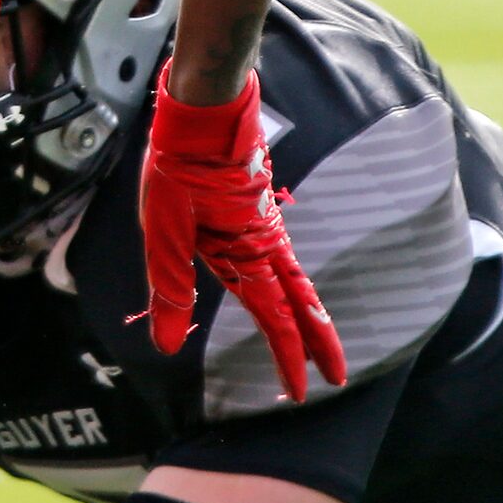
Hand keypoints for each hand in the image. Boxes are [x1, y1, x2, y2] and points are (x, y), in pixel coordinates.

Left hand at [138, 62, 345, 401]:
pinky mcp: (257, 204)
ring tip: (317, 337)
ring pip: (295, 276)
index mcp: (246, 255)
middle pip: (301, 301)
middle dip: (319, 341)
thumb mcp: (163, 231)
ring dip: (308, 311)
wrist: (203, 110)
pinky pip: (281, 250)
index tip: (300, 392)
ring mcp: (265, 222)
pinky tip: (282, 276)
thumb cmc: (179, 167)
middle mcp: (265, 242)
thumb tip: (167, 345)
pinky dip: (291, 276)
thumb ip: (169, 289)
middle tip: (338, 377)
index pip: (274, 318)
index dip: (287, 357)